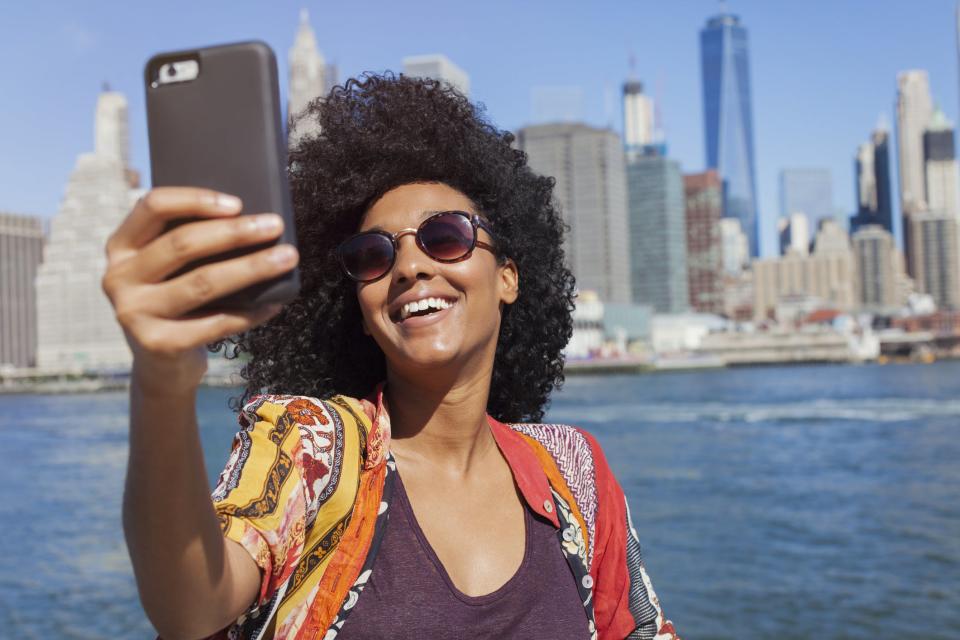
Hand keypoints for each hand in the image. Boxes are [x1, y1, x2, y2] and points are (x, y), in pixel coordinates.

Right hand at [102, 187, 298, 392]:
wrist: (162, 368)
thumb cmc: (177, 306)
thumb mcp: (171, 272)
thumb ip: (191, 246)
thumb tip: (252, 221)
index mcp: (121, 248)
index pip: (152, 207)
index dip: (195, 200)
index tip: (238, 203)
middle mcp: (118, 278)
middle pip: (182, 244)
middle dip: (235, 232)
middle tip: (274, 226)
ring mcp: (134, 313)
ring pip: (203, 282)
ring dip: (252, 267)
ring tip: (286, 258)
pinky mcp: (157, 344)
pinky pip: (215, 323)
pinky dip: (250, 313)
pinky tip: (274, 304)